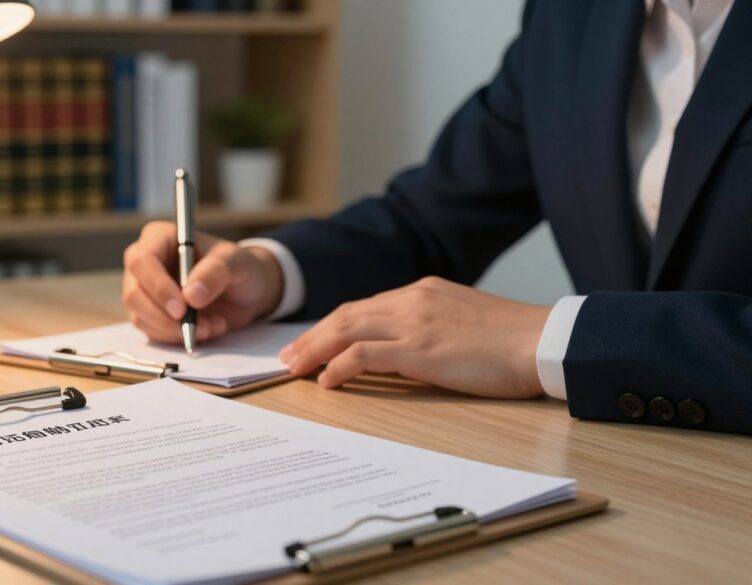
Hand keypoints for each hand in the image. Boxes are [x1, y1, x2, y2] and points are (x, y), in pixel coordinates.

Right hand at [123, 221, 283, 343]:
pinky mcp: (152, 315)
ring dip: (175, 331)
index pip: (142, 261)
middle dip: (163, 317)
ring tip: (210, 327)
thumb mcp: (237, 263)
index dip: (157, 286)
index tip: (181, 309)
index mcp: (160, 238)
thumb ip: (216, 272)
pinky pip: (153, 333)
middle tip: (196, 327)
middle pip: (134, 293)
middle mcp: (146, 264)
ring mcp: (146, 292)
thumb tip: (191, 295)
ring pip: (141, 317)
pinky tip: (207, 329)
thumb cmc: (240, 267)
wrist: (248, 290)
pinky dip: (179, 338)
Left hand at [280, 276, 550, 398]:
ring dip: (315, 351)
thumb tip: (404, 348)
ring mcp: (414, 322)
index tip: (312, 342)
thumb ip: (430, 325)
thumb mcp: (461, 320)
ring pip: (347, 331)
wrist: (542, 341)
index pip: (363, 307)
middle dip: (312, 337)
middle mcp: (412, 300)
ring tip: (294, 369)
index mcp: (422, 291)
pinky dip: (339, 367)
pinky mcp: (420, 348)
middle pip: (346, 315)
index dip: (333, 326)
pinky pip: (364, 355)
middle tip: (288, 356)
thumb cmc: (510, 340)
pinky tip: (327, 382)